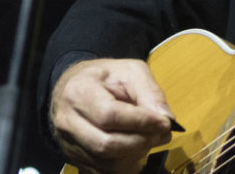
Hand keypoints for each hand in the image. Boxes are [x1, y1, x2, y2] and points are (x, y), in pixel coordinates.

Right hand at [50, 58, 174, 173]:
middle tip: (163, 133)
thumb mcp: (131, 71)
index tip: (164, 122)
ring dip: (137, 155)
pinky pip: (104, 171)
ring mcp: (69, 144)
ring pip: (106, 163)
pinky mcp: (75, 160)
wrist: (75, 88)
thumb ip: (150, 92)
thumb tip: (166, 119)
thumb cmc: (106, 78)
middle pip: (106, 144)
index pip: (109, 115)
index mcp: (79, 92)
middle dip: (141, 142)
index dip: (140, 122)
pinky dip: (127, 164)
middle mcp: (68, 122)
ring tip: (151, 138)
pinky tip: (137, 148)